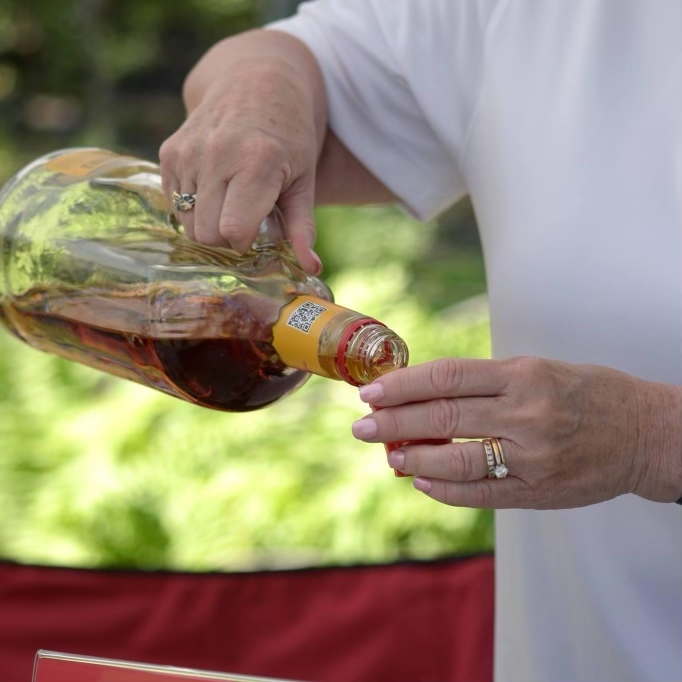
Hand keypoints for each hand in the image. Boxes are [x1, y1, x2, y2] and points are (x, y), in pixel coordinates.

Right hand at [158, 30, 325, 274]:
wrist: (256, 80)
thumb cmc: (289, 137)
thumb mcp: (305, 180)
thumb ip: (303, 227)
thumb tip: (312, 269)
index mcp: (256, 162)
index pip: (233, 231)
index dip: (246, 242)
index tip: (260, 230)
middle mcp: (216, 154)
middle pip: (207, 234)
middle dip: (226, 239)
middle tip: (246, 220)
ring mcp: (188, 152)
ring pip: (188, 223)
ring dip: (209, 224)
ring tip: (231, 202)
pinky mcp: (169, 152)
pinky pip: (175, 203)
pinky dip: (193, 207)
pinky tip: (215, 188)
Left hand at [352, 356, 681, 508]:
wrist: (644, 433)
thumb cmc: (586, 393)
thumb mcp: (538, 369)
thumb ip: (486, 382)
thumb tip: (425, 393)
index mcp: (523, 375)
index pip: (447, 376)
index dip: (403, 385)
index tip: (372, 391)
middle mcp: (525, 414)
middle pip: (443, 418)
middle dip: (394, 423)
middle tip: (362, 428)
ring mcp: (532, 456)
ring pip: (456, 460)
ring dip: (413, 460)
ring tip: (389, 457)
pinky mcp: (538, 491)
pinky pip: (480, 494)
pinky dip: (445, 489)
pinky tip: (422, 482)